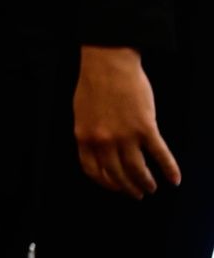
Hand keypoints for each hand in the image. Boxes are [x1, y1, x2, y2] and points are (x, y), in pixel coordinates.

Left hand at [74, 45, 180, 198]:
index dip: (106, 184)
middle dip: (128, 188)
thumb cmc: (94, 85)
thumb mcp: (82, 113)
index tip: (116, 188)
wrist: (109, 64)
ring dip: (146, 182)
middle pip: (117, 175)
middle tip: (138, 194)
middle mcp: (103, 141)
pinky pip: (160, 155)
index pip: (93, 171)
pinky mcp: (145, 128)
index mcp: (84, 137)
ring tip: (152, 188)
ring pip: (138, 170)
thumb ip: (89, 134)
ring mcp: (125, 135)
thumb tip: (99, 152)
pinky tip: (175, 179)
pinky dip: (169, 169)